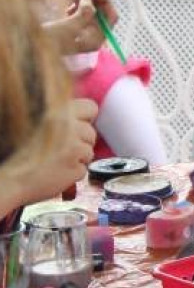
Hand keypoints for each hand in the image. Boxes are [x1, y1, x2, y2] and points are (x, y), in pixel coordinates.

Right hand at [0, 99, 96, 214]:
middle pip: (91, 132)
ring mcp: (73, 147)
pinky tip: (54, 172)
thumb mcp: (36, 123)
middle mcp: (67, 126)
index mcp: (57, 111)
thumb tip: (83, 119)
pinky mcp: (74, 168)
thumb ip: (58, 117)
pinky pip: (83, 169)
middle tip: (60, 149)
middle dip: (80, 142)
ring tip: (54, 161)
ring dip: (76, 158)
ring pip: (89, 151)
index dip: (85, 119)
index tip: (77, 128)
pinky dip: (72, 173)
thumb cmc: (16, 153)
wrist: (4, 180)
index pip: (90, 108)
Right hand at [43, 0, 117, 54]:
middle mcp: (93, 38)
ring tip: (71, 1)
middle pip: (103, 14)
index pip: (112, 17)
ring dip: (85, 3)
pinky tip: (68, 8)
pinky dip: (78, 7)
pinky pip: (83, 15)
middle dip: (93, 1)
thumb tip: (91, 3)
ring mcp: (84, 34)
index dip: (104, 2)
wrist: (30, 50)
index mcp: (97, 40)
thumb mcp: (66, 28)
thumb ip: (84, 15)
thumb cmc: (47, 42)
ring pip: (93, 12)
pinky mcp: (75, 30)